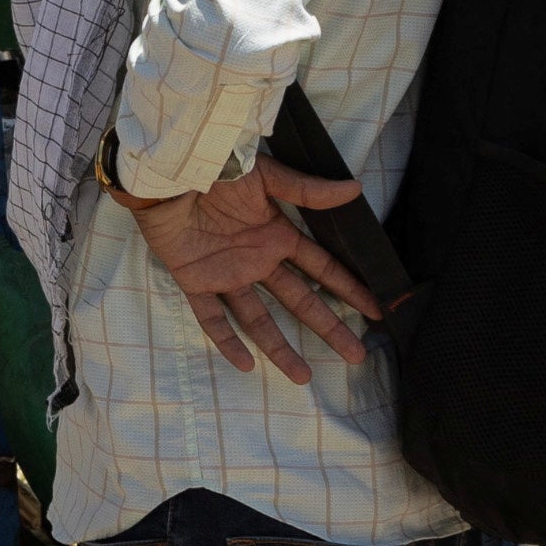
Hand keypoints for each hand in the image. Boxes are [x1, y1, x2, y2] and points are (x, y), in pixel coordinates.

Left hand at [116, 159, 381, 385]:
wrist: (170, 172)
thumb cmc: (219, 168)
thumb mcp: (267, 176)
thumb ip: (307, 191)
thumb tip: (355, 190)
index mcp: (277, 236)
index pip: (321, 269)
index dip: (348, 289)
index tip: (375, 310)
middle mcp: (257, 260)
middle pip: (300, 301)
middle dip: (328, 327)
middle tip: (356, 354)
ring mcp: (228, 274)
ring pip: (259, 318)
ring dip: (280, 347)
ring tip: (303, 377)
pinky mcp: (195, 281)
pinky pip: (211, 317)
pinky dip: (226, 340)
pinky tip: (245, 364)